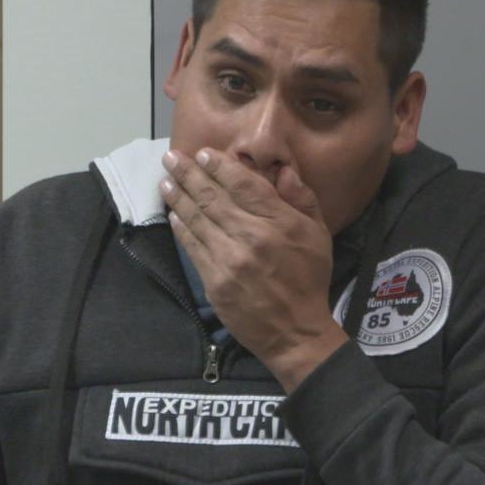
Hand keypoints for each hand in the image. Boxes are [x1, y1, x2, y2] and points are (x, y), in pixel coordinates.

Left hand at [162, 149, 348, 390]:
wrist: (296, 332)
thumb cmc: (309, 280)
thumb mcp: (319, 235)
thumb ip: (302, 199)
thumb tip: (283, 170)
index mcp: (280, 222)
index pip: (243, 184)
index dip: (219, 166)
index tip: (202, 152)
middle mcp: (252, 237)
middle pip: (213, 197)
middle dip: (189, 174)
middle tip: (170, 157)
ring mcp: (230, 260)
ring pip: (198, 220)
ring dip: (178, 197)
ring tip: (165, 180)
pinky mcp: (214, 281)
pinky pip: (193, 247)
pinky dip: (181, 227)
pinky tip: (173, 213)